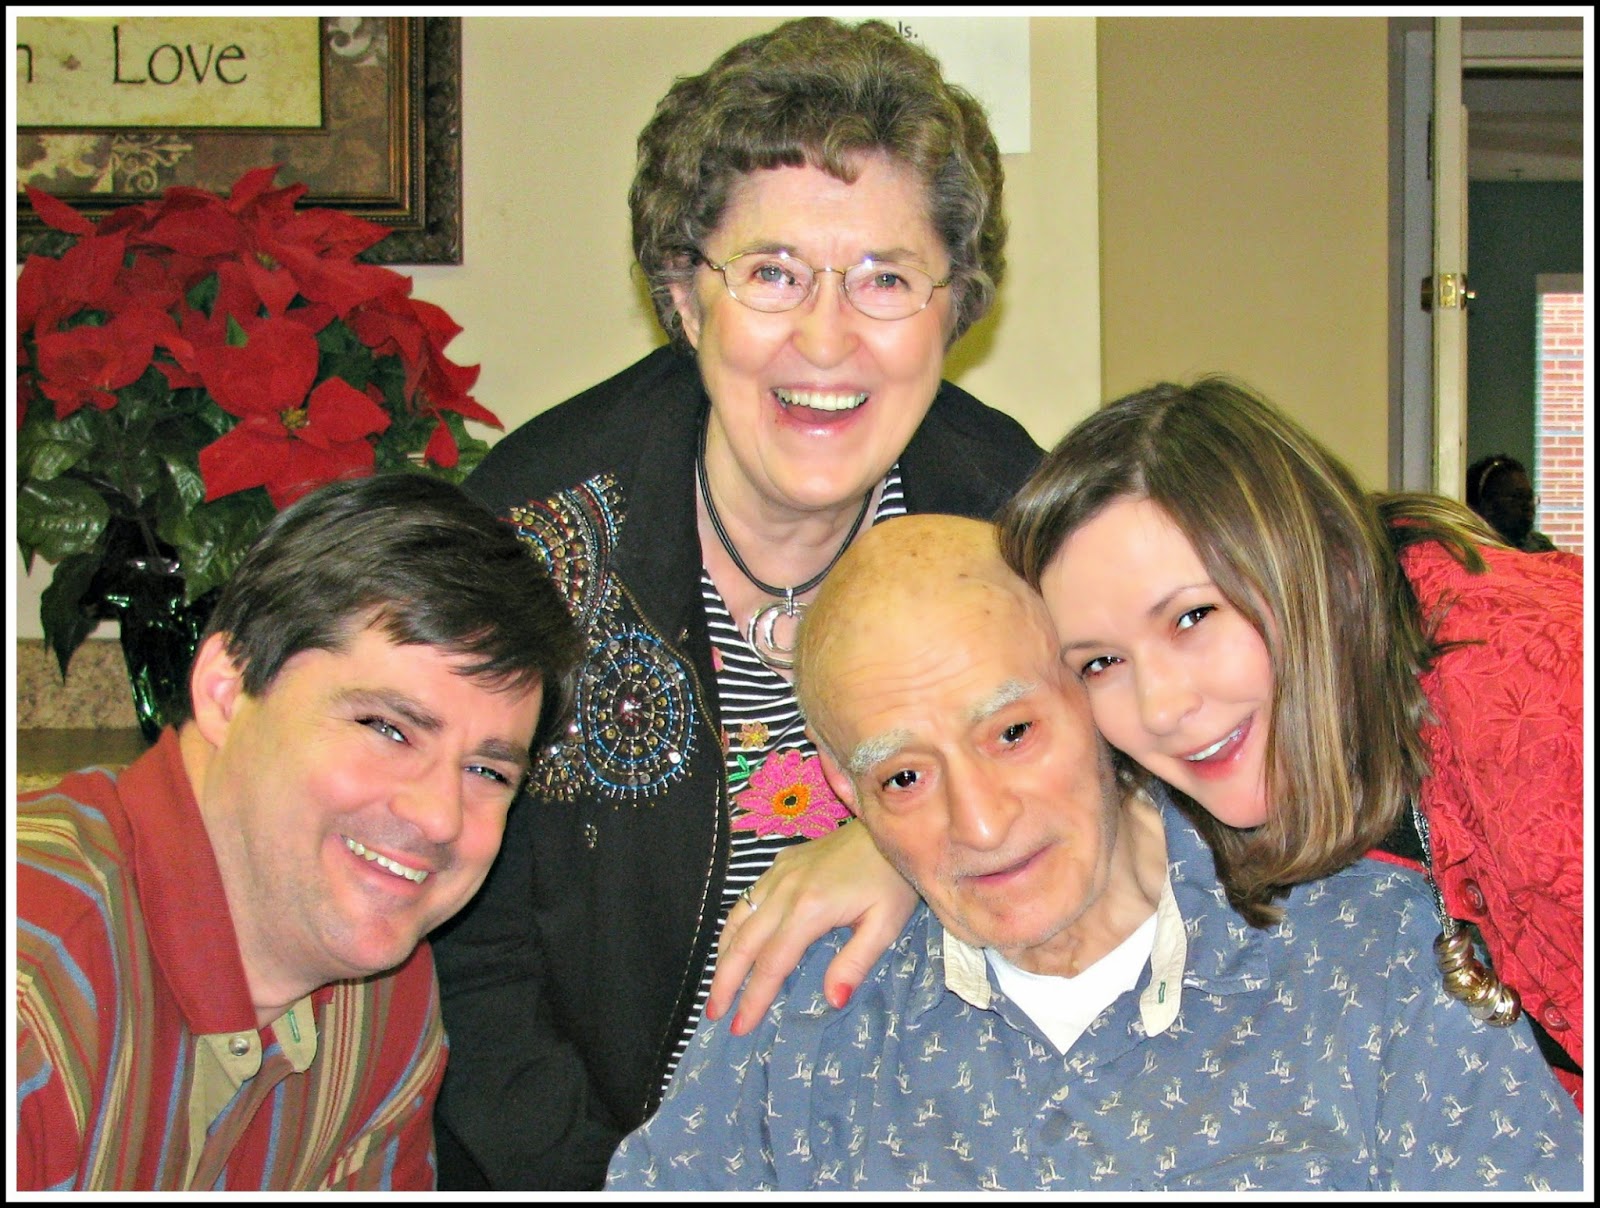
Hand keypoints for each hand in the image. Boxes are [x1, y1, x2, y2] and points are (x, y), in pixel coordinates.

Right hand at [707, 818, 916, 1034]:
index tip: (740, 1027)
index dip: (753, 998)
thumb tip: (832, 1002)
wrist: (888, 825)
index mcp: (810, 909)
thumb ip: (855, 963)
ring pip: (738, 918)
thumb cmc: (892, 878)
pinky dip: (734, 926)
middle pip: (743, 944)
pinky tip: (733, 943)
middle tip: (715, 1014)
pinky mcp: (781, 862)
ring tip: (717, 986)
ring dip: (723, 955)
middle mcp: (785, 890)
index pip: (771, 964)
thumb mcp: (885, 924)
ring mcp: (779, 872)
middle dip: (725, 982)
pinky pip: (747, 898)